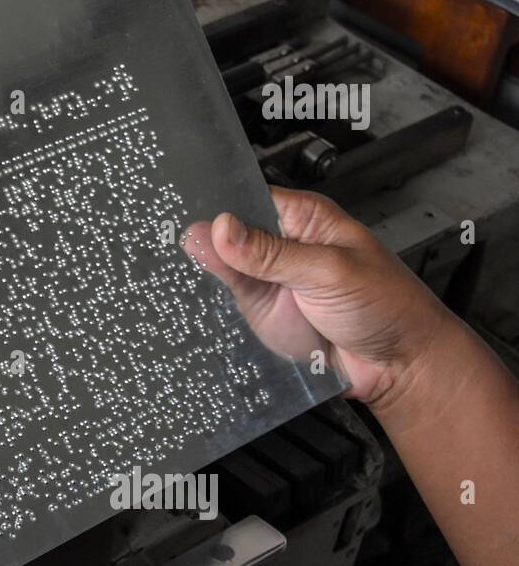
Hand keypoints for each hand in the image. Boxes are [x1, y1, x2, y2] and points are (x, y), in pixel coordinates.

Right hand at [184, 186, 455, 410]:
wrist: (398, 367)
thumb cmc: (386, 307)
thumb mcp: (330, 272)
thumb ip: (273, 254)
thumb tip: (220, 228)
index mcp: (303, 218)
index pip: (248, 199)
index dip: (218, 205)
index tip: (184, 214)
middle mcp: (281, 245)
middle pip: (227, 234)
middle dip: (203, 239)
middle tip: (168, 245)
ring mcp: (268, 280)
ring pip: (221, 268)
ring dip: (200, 271)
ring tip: (170, 271)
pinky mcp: (260, 313)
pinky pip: (225, 303)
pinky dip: (207, 302)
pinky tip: (185, 298)